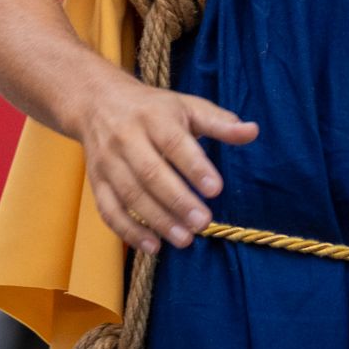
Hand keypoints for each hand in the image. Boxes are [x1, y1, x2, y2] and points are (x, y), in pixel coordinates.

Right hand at [75, 73, 256, 254]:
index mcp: (154, 117)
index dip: (194, 167)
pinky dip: (128, 231)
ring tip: (184, 239)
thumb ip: (219, 122)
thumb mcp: (187, 106)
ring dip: (156, 220)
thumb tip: (252, 131)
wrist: (98, 102)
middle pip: (150, 172)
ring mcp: (108, 161)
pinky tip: (153, 246)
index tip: (216, 190)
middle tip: (202, 222)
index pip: (174, 143)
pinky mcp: (96, 181)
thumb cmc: (154, 108)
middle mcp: (127, 138)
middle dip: (177, 200)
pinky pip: (108, 210)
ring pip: (130, 194)